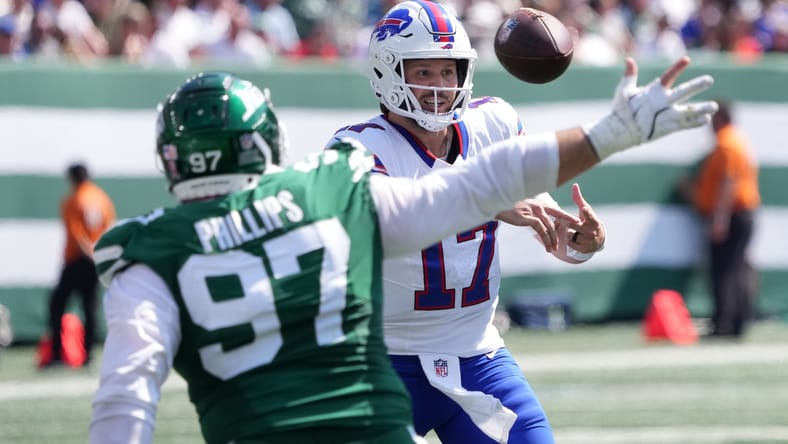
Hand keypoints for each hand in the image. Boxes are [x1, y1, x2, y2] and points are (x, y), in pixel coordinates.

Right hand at [496, 198, 579, 252]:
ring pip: (549, 226)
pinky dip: (546, 239)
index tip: (576, 222)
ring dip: (553, 239)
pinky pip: (541, 230)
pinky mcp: (527, 217)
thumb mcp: (522, 207)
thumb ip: (531, 212)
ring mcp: (533, 211)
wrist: (495, 203)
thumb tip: (536, 220)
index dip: (566, 216)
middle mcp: (538, 205)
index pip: (556, 210)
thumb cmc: (506, 206)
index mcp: (538, 202)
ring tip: (553, 249)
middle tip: (562, 243)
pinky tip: (547, 246)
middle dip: (559, 233)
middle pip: (555, 220)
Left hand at [565, 183, 604, 252]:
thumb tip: (574, 185)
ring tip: (577, 232)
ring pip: (569, 235)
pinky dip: (570, 241)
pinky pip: (569, 243)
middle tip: (570, 222)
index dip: (587, 212)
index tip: (584, 208)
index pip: (590, 215)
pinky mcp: (584, 249)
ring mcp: (589, 241)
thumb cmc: (588, 221)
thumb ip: (578, 199)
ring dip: (569, 233)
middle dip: (568, 223)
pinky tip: (576, 239)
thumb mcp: (585, 211)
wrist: (597, 240)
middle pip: (573, 225)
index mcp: (593, 221)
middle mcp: (592, 231)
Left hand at [584, 56, 717, 159]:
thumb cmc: (622, 110)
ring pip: (688, 109)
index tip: (686, 59)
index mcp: (655, 90)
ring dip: (701, 108)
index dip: (677, 68)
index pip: (669, 77)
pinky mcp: (669, 126)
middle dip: (696, 86)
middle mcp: (665, 100)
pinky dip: (695, 123)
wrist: (621, 130)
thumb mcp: (624, 92)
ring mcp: (668, 113)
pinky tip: (706, 120)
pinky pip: (684, 124)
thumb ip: (629, 77)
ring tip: (714, 106)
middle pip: (683, 91)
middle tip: (709, 80)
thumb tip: (629, 60)